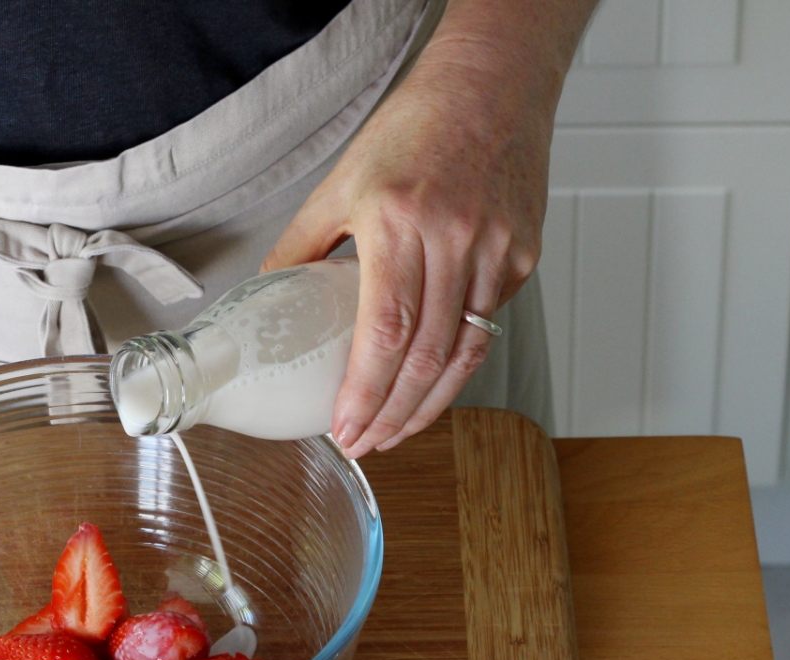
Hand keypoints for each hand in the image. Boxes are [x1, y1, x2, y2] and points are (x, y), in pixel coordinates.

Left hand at [263, 35, 557, 456]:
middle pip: (426, 356)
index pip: (384, 330)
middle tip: (366, 444)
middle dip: (394, 415)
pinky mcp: (522, 256)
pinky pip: (485, 325)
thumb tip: (268, 299)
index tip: (346, 429)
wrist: (492, 86)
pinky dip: (456, 363)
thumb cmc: (415, 128)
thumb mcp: (339, 184)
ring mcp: (496, 250)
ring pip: (464, 352)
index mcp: (400, 222)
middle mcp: (455, 239)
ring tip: (396, 430)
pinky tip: (430, 383)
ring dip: (428, 404)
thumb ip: (300, 247)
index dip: (366, 392)